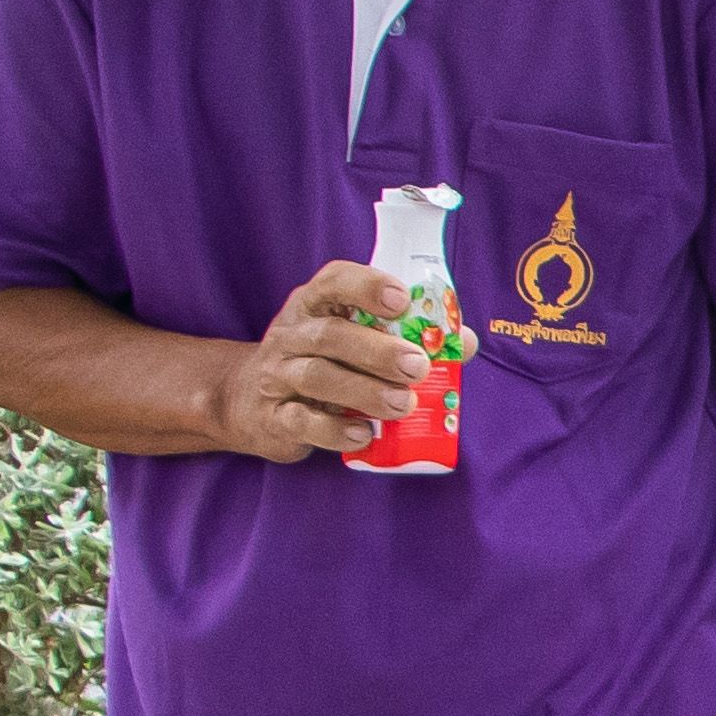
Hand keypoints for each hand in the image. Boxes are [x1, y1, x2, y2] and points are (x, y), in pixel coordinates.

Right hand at [205, 262, 432, 463]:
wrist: (250, 403)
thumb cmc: (324, 363)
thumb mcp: (355, 340)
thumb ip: (407, 337)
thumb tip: (464, 343)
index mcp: (315, 306)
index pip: (333, 282)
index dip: (366, 285)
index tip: (400, 299)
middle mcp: (292, 334)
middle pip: (331, 335)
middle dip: (378, 351)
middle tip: (417, 366)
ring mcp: (278, 375)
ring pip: (318, 377)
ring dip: (365, 391)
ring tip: (403, 404)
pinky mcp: (273, 417)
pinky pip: (302, 421)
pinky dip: (335, 430)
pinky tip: (364, 434)